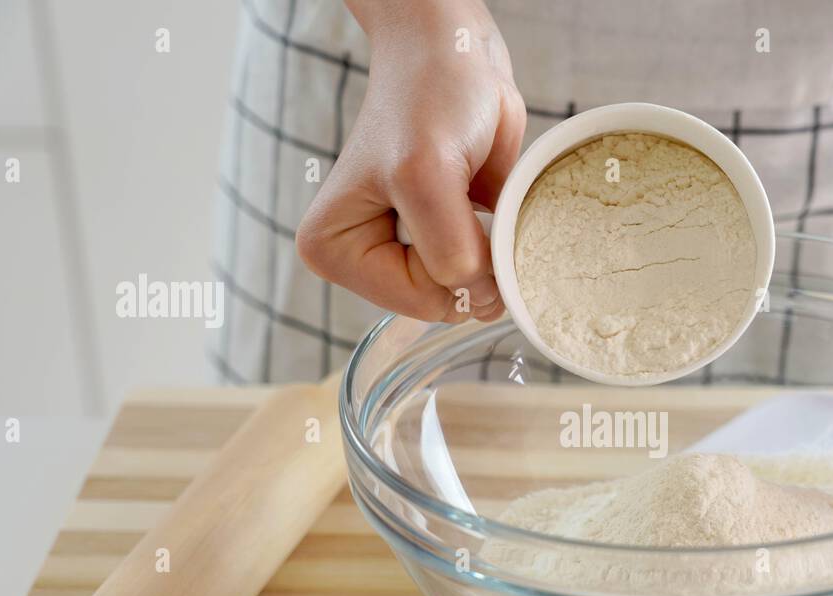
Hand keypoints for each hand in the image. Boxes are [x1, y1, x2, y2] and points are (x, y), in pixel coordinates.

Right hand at [297, 0, 524, 323]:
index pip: (418, 303)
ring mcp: (404, 253)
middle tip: (464, 193)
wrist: (455, 55)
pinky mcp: (441, 240)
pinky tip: (481, 196)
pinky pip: (487, 271)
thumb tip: (480, 299)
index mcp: (332, 252)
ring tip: (468, 189)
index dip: (456, 266)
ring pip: (470, 291)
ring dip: (489, 245)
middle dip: (471, 255)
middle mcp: (363, 260)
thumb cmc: (428, 96)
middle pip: (443, 303)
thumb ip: (450, 250)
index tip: (457, 207)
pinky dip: (500, 239)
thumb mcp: (427, 176)